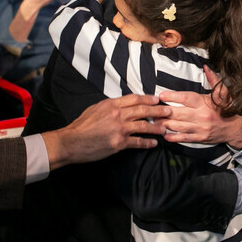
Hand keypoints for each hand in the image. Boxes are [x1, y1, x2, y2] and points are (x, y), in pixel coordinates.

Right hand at [41, 94, 169, 168]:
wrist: (72, 141)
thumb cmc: (81, 125)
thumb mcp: (95, 109)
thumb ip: (110, 106)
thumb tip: (122, 105)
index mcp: (111, 104)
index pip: (134, 99)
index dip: (148, 98)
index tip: (157, 99)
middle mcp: (117, 115)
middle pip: (143, 110)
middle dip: (158, 110)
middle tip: (169, 111)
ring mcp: (119, 129)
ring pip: (144, 126)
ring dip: (157, 127)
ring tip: (165, 128)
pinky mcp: (119, 143)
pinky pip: (138, 142)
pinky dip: (147, 142)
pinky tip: (154, 143)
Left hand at [156, 67, 241, 146]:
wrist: (236, 128)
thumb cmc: (227, 108)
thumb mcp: (223, 93)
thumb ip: (213, 79)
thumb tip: (206, 67)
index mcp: (205, 103)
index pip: (186, 98)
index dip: (172, 97)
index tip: (161, 95)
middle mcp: (201, 115)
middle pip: (178, 113)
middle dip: (163, 112)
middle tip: (152, 111)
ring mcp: (200, 128)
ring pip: (179, 127)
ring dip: (164, 125)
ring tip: (154, 122)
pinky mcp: (200, 138)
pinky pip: (184, 138)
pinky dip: (173, 137)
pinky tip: (164, 135)